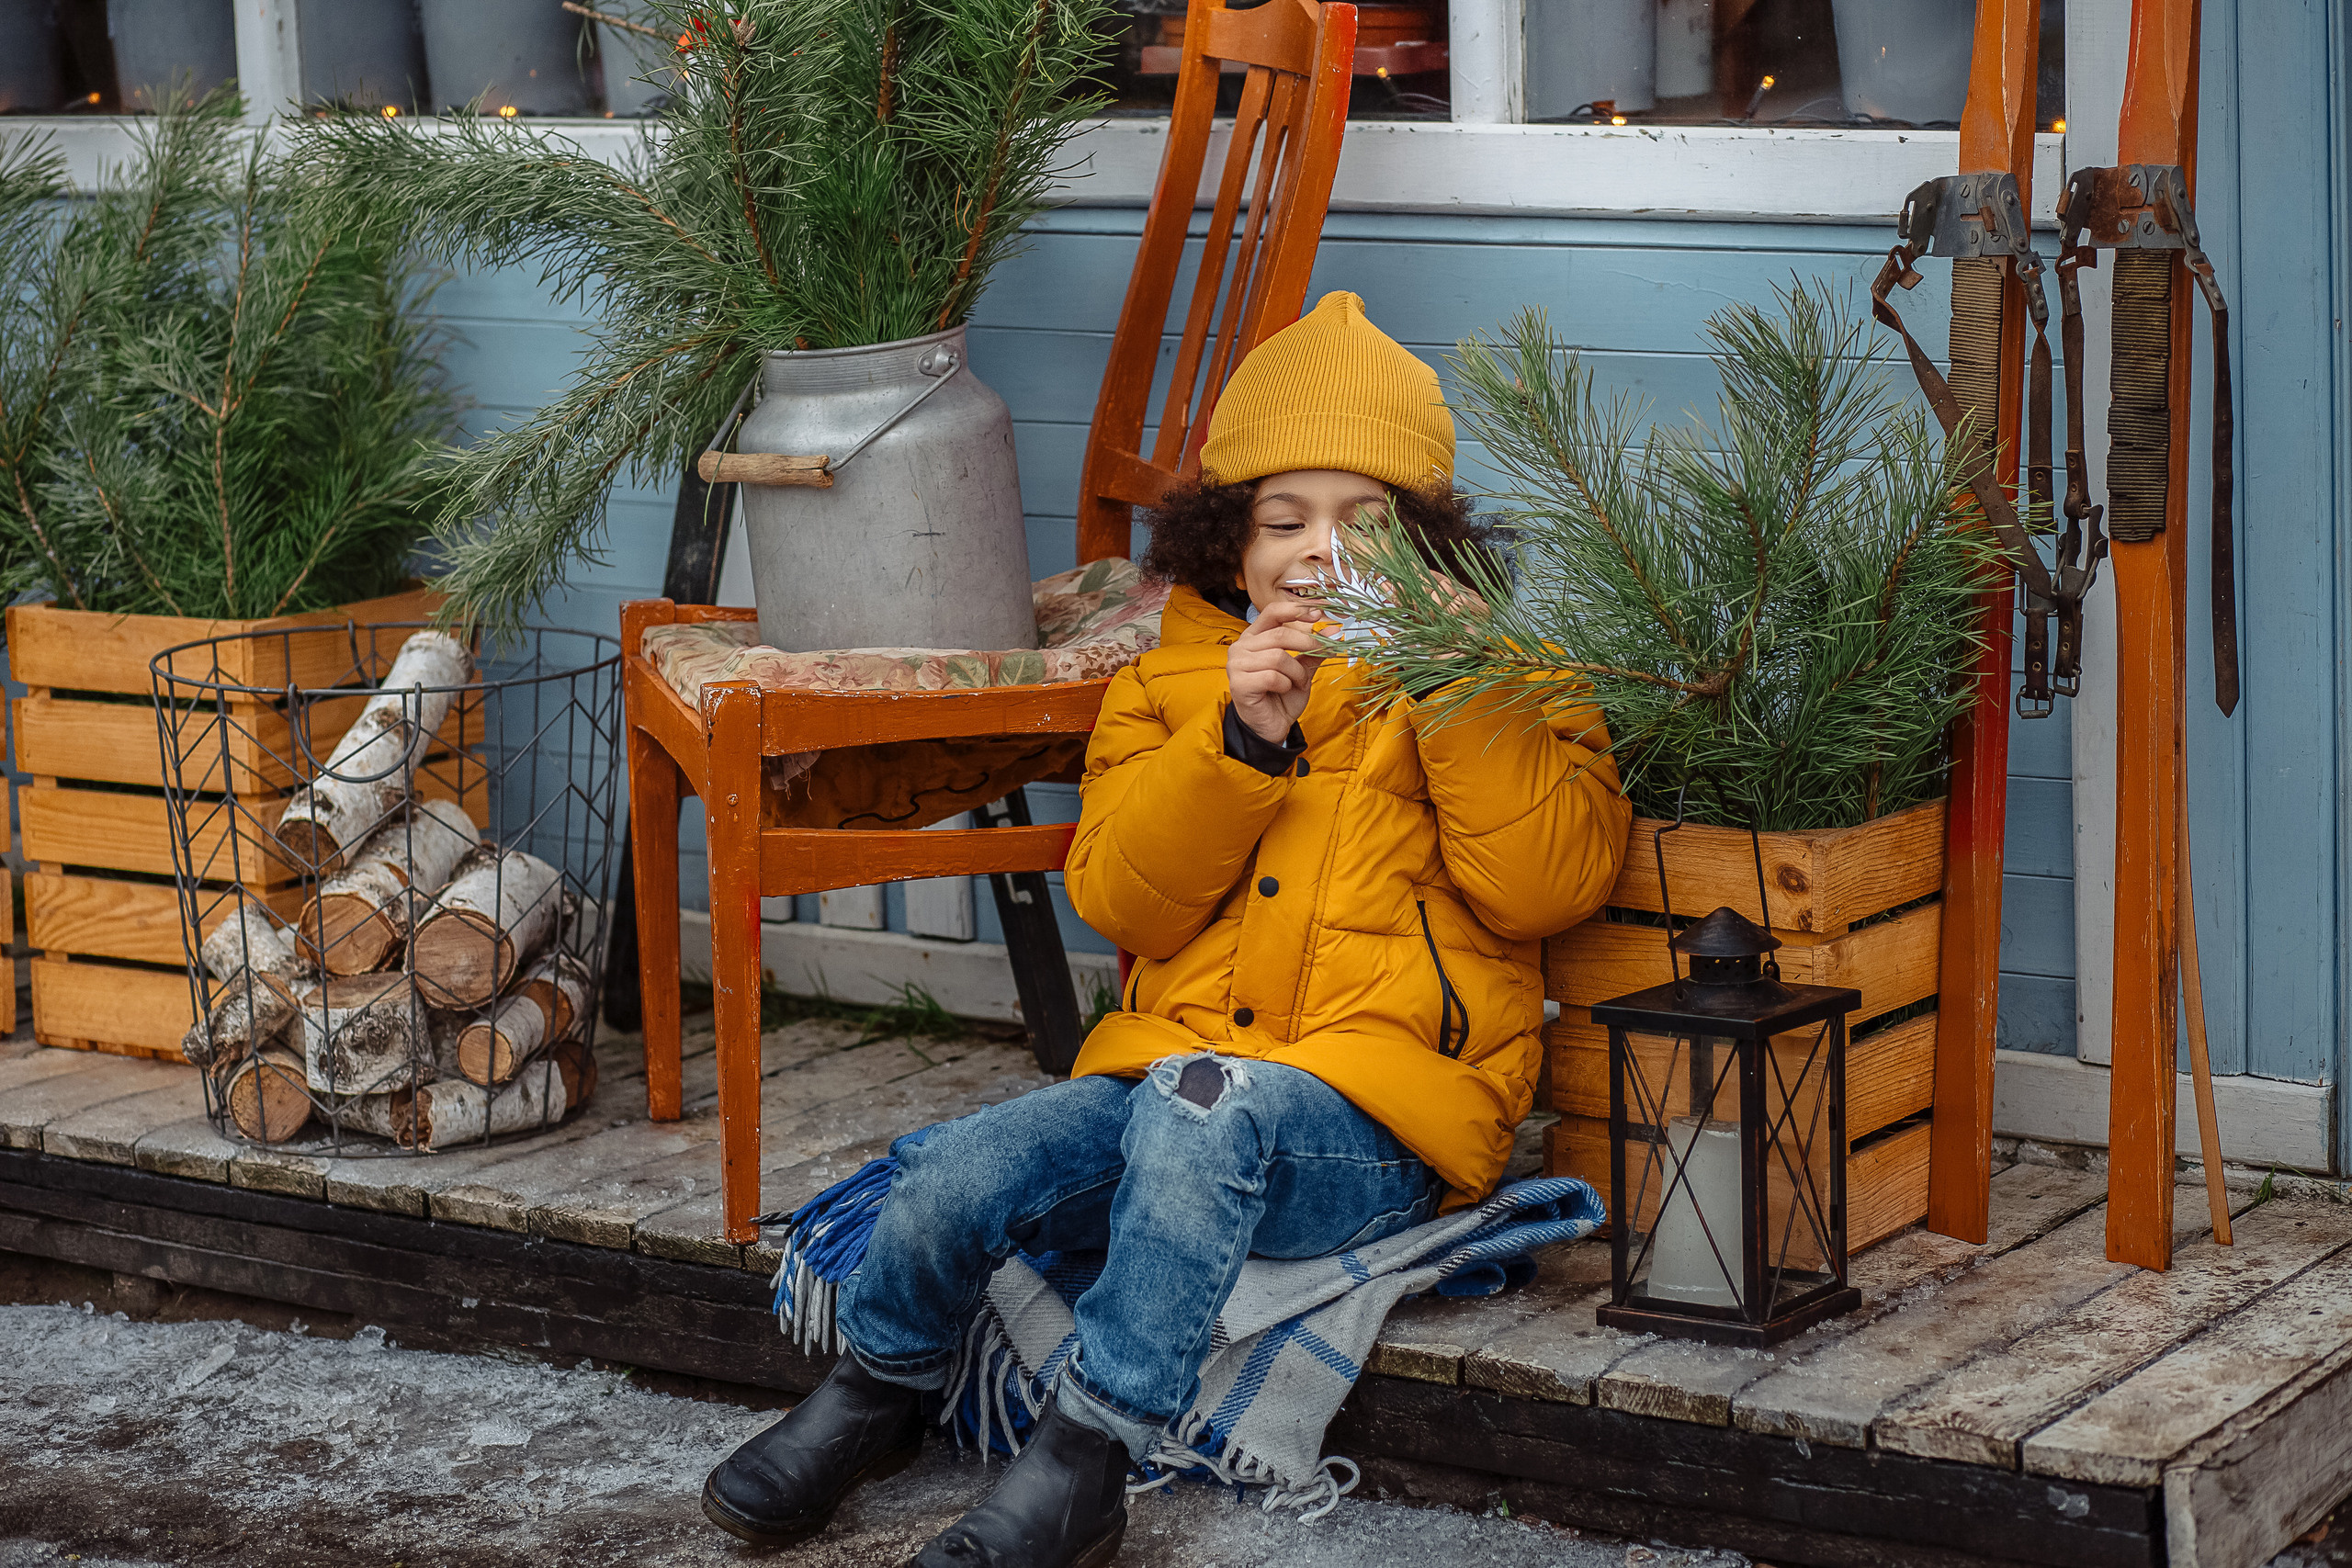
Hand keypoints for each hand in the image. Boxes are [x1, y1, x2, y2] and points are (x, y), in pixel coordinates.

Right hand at [1227, 598, 1323, 743]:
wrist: (1271, 726)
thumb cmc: (1282, 695)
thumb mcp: (1302, 669)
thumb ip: (1314, 650)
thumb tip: (1335, 630)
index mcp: (1255, 636)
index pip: (1273, 611)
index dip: (1297, 609)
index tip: (1320, 613)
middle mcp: (1241, 646)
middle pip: (1280, 633)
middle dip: (1308, 644)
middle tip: (1324, 652)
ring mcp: (1237, 664)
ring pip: (1278, 656)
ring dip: (1296, 672)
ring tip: (1297, 682)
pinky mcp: (1239, 683)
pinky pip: (1272, 676)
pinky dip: (1285, 684)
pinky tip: (1283, 690)